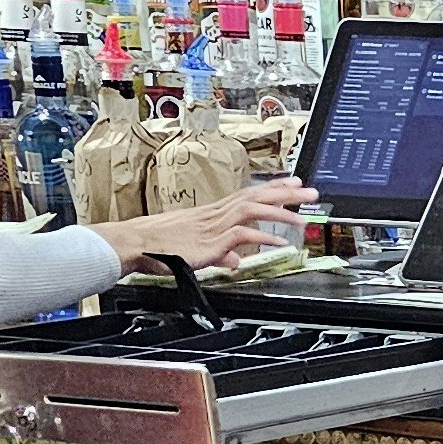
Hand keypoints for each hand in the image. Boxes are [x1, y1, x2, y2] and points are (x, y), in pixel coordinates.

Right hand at [95, 181, 319, 274]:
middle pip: (255, 196)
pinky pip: (240, 234)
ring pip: (251, 209)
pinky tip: (278, 242)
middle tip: (311, 192)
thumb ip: (220, 254)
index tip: (292, 183)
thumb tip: (235, 260)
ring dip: (279, 212)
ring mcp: (211, 225)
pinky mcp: (208, 240)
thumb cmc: (156, 246)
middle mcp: (213, 214)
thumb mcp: (196, 251)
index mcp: (211, 213)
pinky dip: (262, 237)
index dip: (272, 188)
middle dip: (286, 194)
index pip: (247, 195)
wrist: (131, 245)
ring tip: (302, 219)